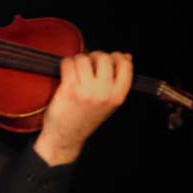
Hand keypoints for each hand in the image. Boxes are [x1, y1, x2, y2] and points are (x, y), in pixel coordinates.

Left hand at [34, 51, 132, 165]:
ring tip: (75, 71)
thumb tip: (127, 56)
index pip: (125, 65)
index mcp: (118, 96)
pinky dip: (65, 64)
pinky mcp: (69, 89)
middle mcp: (105, 93)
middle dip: (94, 56)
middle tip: (87, 65)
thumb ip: (118, 80)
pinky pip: (68, 63)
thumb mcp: (109, 102)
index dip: (115, 57)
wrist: (66, 136)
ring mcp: (87, 91)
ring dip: (77, 60)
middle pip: (104, 57)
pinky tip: (66, 72)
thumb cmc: (85, 118)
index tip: (107, 59)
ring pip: (84, 59)